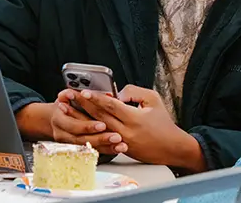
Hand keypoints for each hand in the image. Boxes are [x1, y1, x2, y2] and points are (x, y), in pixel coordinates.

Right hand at [50, 90, 124, 154]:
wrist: (58, 120)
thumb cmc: (65, 105)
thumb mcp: (65, 97)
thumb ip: (68, 95)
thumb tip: (68, 93)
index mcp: (59, 120)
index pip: (73, 125)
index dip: (87, 126)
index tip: (102, 125)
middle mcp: (63, 134)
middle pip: (83, 140)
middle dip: (101, 138)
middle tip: (116, 137)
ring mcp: (70, 143)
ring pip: (90, 148)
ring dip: (107, 146)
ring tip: (120, 144)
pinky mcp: (79, 149)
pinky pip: (95, 151)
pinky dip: (108, 149)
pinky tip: (118, 148)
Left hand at [71, 86, 205, 171]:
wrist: (172, 148)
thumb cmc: (163, 123)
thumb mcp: (153, 100)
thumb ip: (134, 92)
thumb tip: (117, 93)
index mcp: (133, 118)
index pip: (110, 105)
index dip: (95, 97)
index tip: (82, 91)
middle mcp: (125, 131)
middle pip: (99, 116)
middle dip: (82, 105)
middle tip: (68, 97)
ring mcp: (121, 142)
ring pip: (96, 128)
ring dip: (81, 118)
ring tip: (67, 110)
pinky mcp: (120, 149)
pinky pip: (102, 137)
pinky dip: (89, 129)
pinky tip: (79, 123)